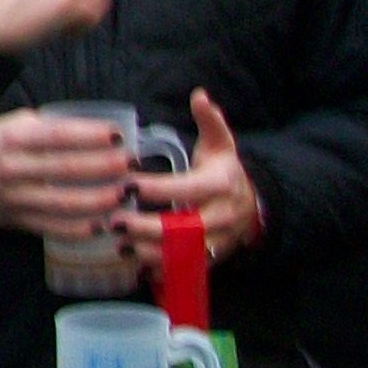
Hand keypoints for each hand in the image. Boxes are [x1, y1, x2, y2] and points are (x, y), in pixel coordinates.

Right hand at [0, 108, 132, 236]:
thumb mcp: (12, 125)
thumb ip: (47, 127)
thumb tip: (93, 131)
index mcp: (13, 138)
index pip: (58, 135)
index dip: (91, 135)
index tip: (119, 135)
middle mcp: (14, 168)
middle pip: (68, 168)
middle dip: (106, 166)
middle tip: (133, 164)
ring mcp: (16, 197)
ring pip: (65, 202)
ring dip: (100, 199)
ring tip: (126, 193)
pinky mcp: (19, 220)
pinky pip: (54, 227)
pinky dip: (80, 229)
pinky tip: (102, 224)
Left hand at [122, 91, 264, 260]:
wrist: (252, 207)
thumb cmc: (223, 171)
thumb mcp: (221, 144)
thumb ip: (210, 121)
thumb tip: (200, 95)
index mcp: (221, 185)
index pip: (188, 189)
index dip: (158, 189)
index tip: (128, 186)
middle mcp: (222, 217)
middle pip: (185, 228)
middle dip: (148, 228)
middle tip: (115, 222)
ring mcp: (218, 242)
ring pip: (184, 255)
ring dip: (150, 254)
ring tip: (119, 246)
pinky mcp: (211, 261)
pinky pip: (187, 272)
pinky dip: (162, 273)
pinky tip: (136, 267)